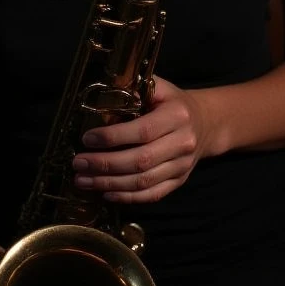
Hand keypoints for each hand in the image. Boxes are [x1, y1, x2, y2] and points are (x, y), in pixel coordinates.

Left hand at [72, 77, 220, 204]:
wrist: (206, 123)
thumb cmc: (173, 103)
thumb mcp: (160, 88)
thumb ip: (135, 89)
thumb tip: (101, 98)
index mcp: (177, 116)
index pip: (142, 131)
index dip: (113, 137)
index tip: (87, 139)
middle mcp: (183, 143)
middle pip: (140, 160)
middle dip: (105, 164)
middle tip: (78, 163)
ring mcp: (182, 166)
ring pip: (143, 182)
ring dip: (109, 183)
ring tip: (83, 180)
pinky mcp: (179, 181)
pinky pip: (152, 195)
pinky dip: (128, 197)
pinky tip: (106, 192)